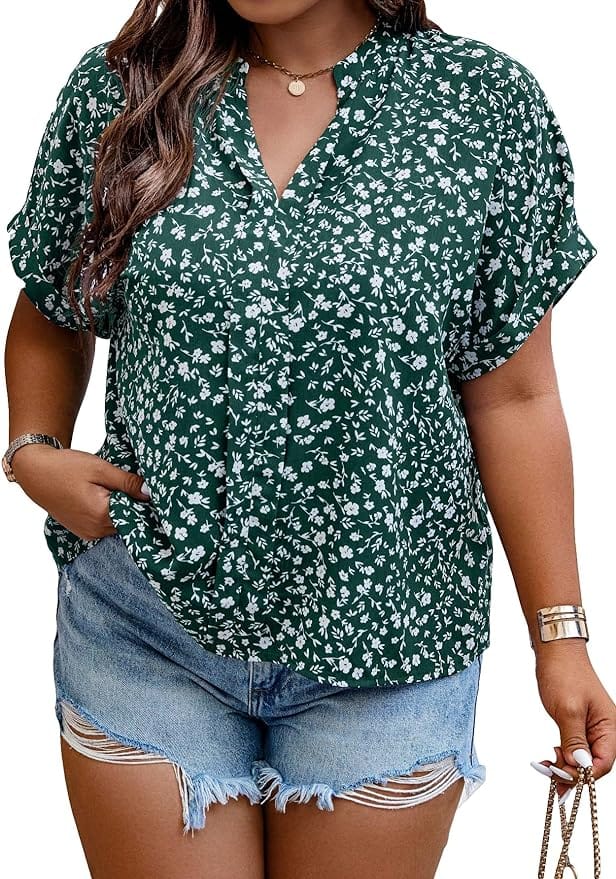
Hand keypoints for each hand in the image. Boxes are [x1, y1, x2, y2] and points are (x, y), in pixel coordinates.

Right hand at [11, 444, 150, 540]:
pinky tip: (107, 498)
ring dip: (123, 509)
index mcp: (102, 515)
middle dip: (135, 505)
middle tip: (135, 486)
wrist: (36, 473)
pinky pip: (106, 526)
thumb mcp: (100, 469)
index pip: (138, 514)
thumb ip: (127, 482)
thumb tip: (150, 492)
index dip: (146, 502)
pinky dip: (111, 514)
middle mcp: (96, 530)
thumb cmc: (66, 468)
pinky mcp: (84, 532)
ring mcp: (89, 533)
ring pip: (118, 524)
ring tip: (117, 490)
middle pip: (129, 521)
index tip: (153, 491)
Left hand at [533, 644, 615, 799]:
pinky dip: (562, 756)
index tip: (562, 776)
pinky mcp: (578, 724)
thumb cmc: (564, 673)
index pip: (603, 763)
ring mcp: (590, 728)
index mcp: (609, 727)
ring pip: (582, 759)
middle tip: (550, 775)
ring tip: (546, 768)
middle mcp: (604, 730)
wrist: (555, 651)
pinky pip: (574, 748)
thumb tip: (578, 768)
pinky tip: (550, 759)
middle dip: (572, 773)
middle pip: (593, 764)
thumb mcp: (568, 709)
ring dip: (565, 767)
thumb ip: (574, 740)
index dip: (584, 775)